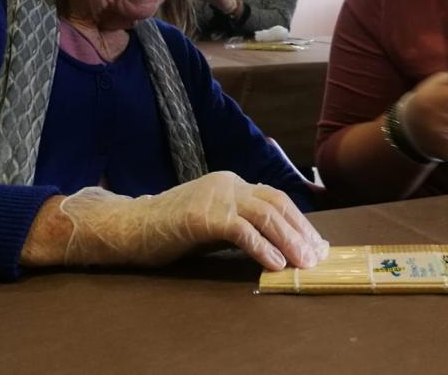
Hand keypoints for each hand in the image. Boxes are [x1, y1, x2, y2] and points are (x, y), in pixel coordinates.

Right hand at [59, 172, 328, 270]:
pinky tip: (274, 264)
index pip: (275, 198)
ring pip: (265, 215)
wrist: (130, 226)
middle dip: (301, 231)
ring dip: (289, 240)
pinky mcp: (202, 216)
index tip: (315, 244)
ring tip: (302, 263)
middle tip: (317, 256)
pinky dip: (262, 248)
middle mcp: (229, 184)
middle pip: (277, 204)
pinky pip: (241, 231)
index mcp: (232, 183)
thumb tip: (278, 244)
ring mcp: (215, 198)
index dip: (299, 221)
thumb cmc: (170, 229)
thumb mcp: (213, 221)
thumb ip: (240, 224)